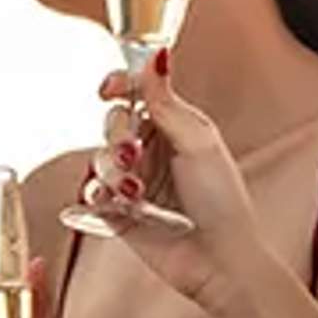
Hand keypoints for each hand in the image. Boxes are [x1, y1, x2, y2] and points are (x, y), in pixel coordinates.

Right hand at [82, 55, 273, 310]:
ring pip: (100, 159)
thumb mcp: (199, 142)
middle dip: (117, 136)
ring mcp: (134, 183)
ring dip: (113, 170)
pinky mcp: (119, 213)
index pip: (137, 94)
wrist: (221, 260)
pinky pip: (94, 194)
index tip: (107, 89)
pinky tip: (118, 202)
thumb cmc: (223, 202)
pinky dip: (100, 195)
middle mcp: (152, 152)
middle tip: (133, 153)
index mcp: (175, 128)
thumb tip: (156, 56)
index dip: (119, 85)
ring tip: (136, 189)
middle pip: (113, 124)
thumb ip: (168, 102)